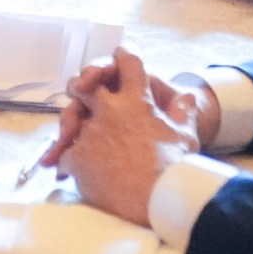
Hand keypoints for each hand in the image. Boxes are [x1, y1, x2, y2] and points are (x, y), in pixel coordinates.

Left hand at [50, 50, 205, 226]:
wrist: (155, 199)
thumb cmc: (174, 168)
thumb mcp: (185, 135)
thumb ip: (184, 112)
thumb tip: (187, 98)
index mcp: (137, 101)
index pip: (129, 64)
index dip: (125, 56)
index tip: (121, 54)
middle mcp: (110, 110)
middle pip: (87, 84)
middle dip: (84, 84)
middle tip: (82, 89)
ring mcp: (91, 131)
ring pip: (71, 117)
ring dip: (72, 126)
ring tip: (70, 137)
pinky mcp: (77, 155)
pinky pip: (65, 152)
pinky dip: (66, 159)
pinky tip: (67, 168)